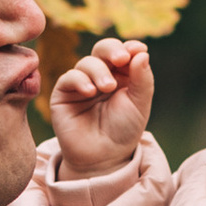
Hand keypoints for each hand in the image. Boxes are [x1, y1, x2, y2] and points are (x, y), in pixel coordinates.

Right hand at [47, 34, 154, 177]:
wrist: (103, 157)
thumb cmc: (123, 131)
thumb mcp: (140, 103)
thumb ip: (142, 78)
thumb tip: (141, 50)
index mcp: (121, 75)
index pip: (123, 52)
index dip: (129, 48)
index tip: (137, 50)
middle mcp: (100, 75)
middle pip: (103, 50)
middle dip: (112, 50)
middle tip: (121, 59)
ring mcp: (81, 83)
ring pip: (86, 62)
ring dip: (98, 71)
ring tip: (107, 88)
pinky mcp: (63, 94)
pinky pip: (69, 78)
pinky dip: (80, 80)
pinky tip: (91, 92)